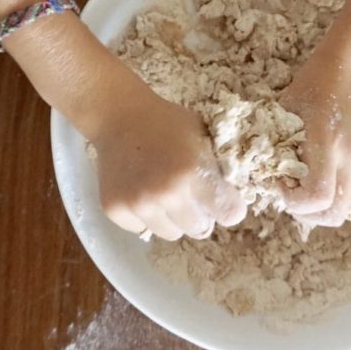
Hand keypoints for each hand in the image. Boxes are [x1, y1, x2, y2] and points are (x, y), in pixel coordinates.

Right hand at [90, 88, 246, 240]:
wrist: (119, 115)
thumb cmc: (166, 121)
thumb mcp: (201, 134)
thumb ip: (217, 165)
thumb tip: (234, 194)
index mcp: (193, 172)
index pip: (230, 214)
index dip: (229, 207)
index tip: (223, 201)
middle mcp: (167, 194)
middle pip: (201, 230)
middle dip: (201, 215)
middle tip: (190, 195)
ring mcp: (139, 205)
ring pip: (171, 234)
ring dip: (172, 218)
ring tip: (163, 192)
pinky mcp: (116, 210)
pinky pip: (141, 229)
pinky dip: (144, 216)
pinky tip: (140, 190)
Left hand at [278, 45, 350, 229]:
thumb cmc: (312, 84)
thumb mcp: (285, 109)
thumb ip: (276, 143)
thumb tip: (261, 173)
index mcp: (326, 141)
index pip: (316, 197)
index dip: (294, 202)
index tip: (280, 182)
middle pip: (334, 214)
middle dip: (310, 214)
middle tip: (293, 196)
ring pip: (345, 204)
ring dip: (323, 201)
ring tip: (306, 178)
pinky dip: (335, 185)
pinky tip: (323, 163)